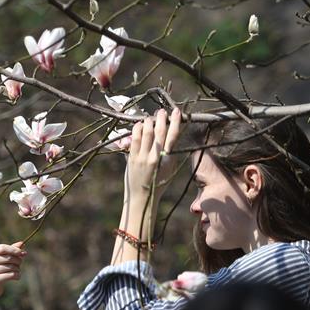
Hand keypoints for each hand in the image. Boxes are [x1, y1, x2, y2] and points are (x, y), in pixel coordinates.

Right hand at [0, 242, 25, 309]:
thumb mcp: (0, 260)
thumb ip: (10, 251)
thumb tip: (22, 243)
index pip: (2, 248)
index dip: (14, 249)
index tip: (22, 252)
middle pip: (7, 257)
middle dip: (17, 260)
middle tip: (20, 263)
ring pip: (10, 266)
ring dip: (17, 268)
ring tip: (17, 270)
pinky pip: (10, 275)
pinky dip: (17, 275)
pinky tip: (17, 277)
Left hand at [112, 108, 181, 264]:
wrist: (142, 198)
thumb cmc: (157, 184)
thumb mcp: (169, 169)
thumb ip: (170, 153)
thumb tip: (171, 134)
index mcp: (168, 160)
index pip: (174, 136)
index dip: (176, 122)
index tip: (177, 112)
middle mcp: (156, 157)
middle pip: (160, 131)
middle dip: (161, 118)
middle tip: (162, 111)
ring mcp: (143, 157)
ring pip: (146, 132)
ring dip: (149, 121)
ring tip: (150, 118)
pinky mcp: (132, 158)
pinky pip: (134, 138)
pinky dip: (137, 129)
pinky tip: (139, 125)